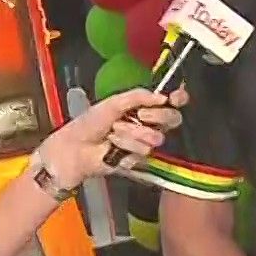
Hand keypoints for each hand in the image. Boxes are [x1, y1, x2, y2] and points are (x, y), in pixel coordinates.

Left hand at [36, 87, 188, 185]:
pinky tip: (113, 146)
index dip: (177, 98)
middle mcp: (147, 123)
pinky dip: (126, 146)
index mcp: (141, 106)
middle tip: (141, 115)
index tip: (176, 97)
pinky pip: (143, 151)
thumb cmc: (90, 123)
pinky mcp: (138, 159)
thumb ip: (139, 96)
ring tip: (114, 132)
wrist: (77, 148)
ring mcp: (143, 141)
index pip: (169, 101)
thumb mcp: (114, 102)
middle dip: (158, 116)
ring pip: (157, 137)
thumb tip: (162, 96)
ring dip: (133, 133)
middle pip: (172, 118)